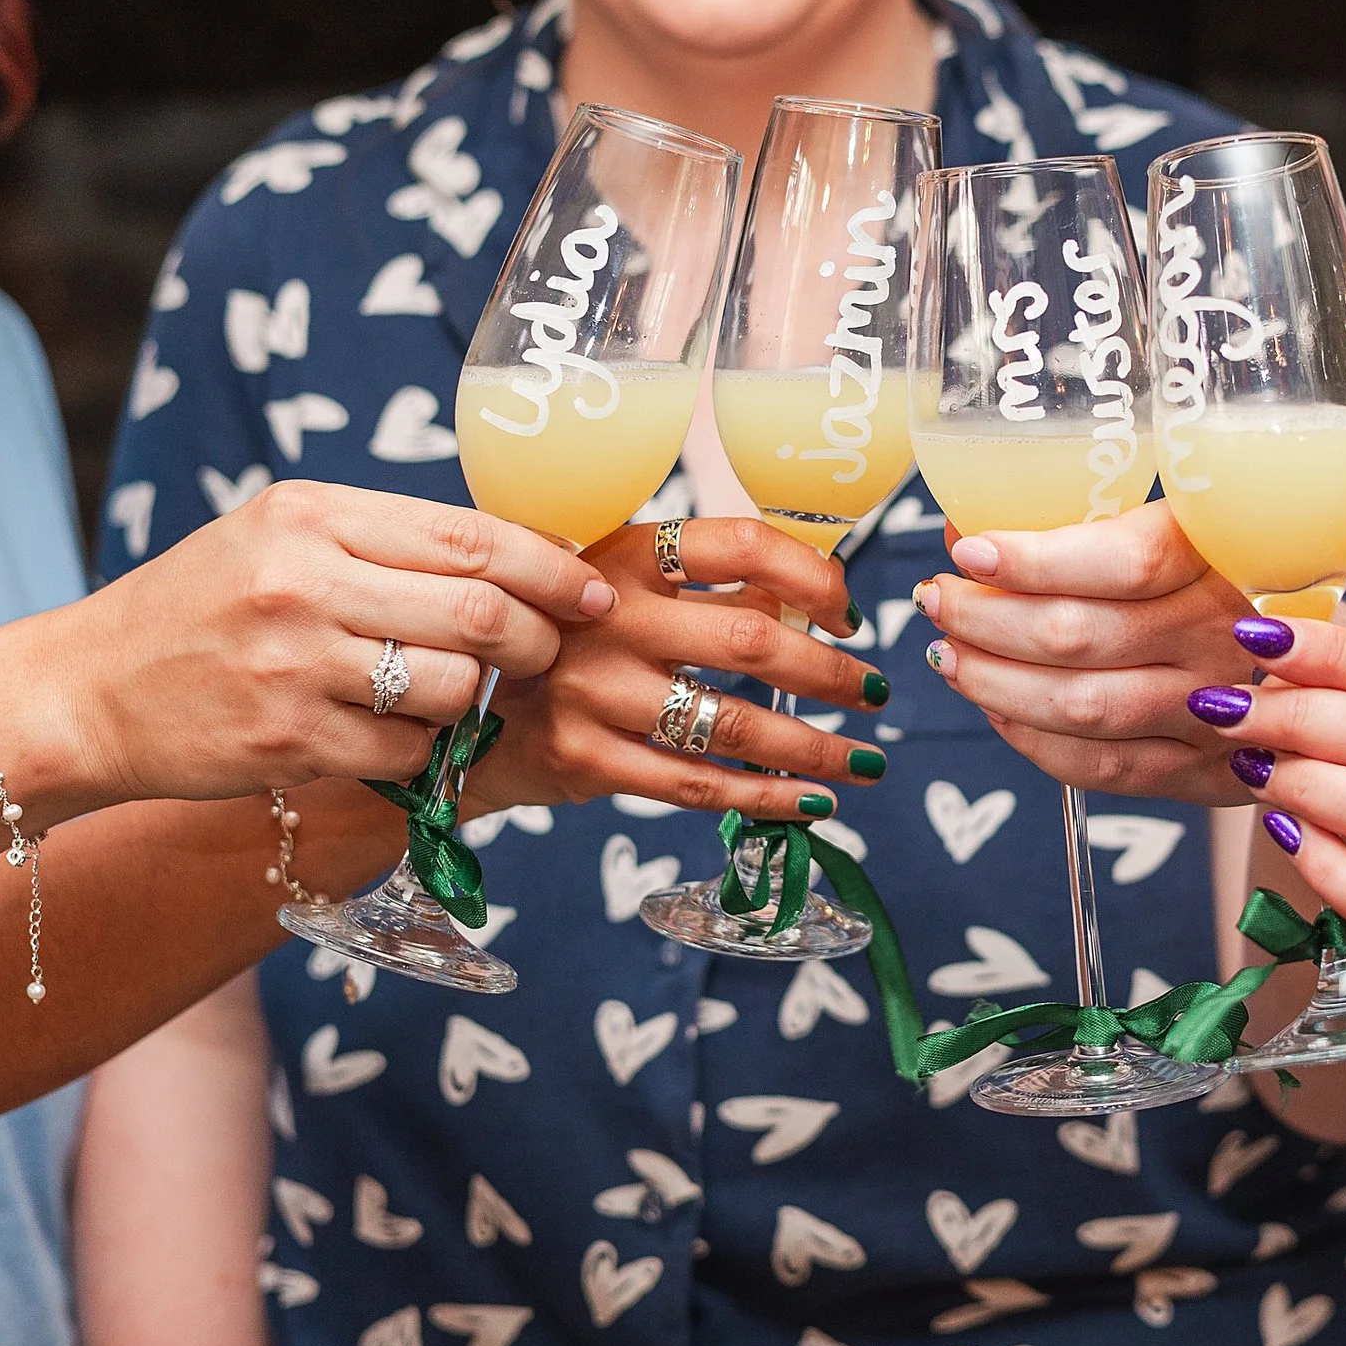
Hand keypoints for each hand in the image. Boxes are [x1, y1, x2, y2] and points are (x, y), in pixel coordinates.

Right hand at [52, 482, 612, 801]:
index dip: (549, 567)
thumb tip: (522, 556)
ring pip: (453, 685)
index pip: (471, 536)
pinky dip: (423, 750)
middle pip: (480, 611)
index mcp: (312, 514)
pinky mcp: (285, 740)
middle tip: (544, 652)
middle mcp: (303, 581)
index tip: (589, 590)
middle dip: (536, 638)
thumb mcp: (283, 539)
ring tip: (458, 696)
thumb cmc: (205, 609)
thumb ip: (387, 542)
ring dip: (478, 699)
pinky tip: (395, 737)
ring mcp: (292, 664)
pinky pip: (406, 751)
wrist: (84, 691)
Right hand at [473, 517, 890, 822]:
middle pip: (752, 640)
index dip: (815, 576)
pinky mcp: (585, 758)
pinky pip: (697, 785)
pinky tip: (814, 802)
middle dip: (833, 674)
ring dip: (816, 747)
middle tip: (875, 691)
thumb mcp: (629, 587)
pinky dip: (766, 797)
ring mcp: (592, 690)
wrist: (470, 708)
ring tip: (865, 760)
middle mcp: (606, 616)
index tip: (849, 613)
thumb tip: (825, 603)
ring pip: (734, 725)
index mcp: (627, 553)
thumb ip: (714, 588)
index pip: (743, 544)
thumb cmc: (580, 639)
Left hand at [915, 503, 1258, 804]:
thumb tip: (966, 530)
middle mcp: (1226, 637)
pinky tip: (997, 709)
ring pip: (1080, 708)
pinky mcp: (1204, 775)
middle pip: (1080, 637)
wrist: (1327, 670)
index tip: (968, 548)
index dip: (1033, 559)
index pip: (1122, 561)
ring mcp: (1220, 714)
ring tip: (949, 652)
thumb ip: (1085, 530)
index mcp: (1224, 556)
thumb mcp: (1183, 533)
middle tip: (936, 598)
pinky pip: (1099, 766)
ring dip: (992, 682)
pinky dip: (1029, 739)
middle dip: (984, 619)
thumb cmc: (1229, 582)